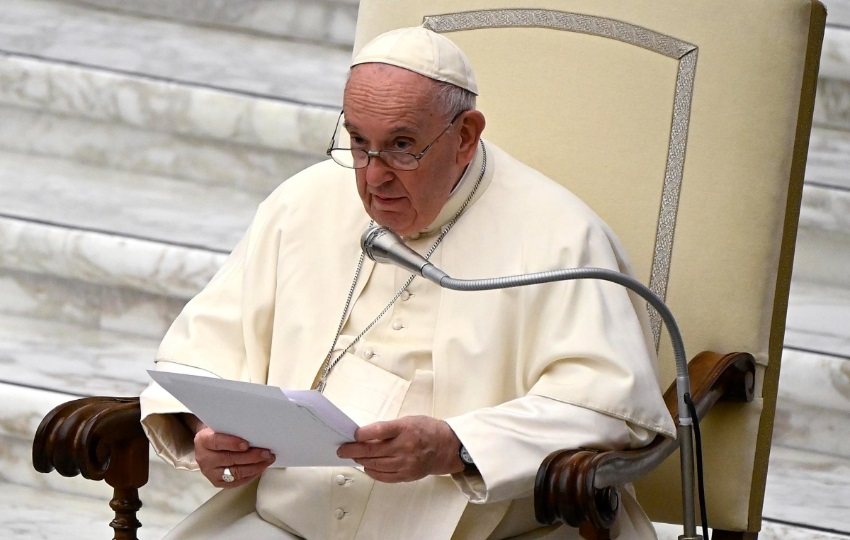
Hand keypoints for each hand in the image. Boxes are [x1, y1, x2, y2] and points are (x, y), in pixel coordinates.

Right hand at [190, 423, 275, 488]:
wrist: (207, 445)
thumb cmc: (218, 432)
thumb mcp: (221, 425)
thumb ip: (232, 428)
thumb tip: (255, 430)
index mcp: (203, 440)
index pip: (217, 442)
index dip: (232, 443)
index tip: (246, 444)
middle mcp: (204, 458)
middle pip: (229, 459)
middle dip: (251, 457)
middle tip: (266, 453)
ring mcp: (210, 472)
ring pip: (235, 472)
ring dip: (255, 467)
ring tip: (267, 460)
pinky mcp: (216, 482)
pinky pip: (236, 482)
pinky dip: (251, 476)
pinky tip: (260, 468)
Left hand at [336, 416, 463, 482]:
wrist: (446, 448)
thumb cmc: (427, 430)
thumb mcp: (408, 420)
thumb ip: (389, 428)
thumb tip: (366, 435)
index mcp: (405, 429)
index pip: (379, 431)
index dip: (362, 434)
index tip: (352, 435)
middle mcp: (405, 446)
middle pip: (373, 450)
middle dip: (354, 450)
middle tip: (342, 449)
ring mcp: (406, 463)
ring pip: (376, 464)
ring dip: (361, 460)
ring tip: (353, 457)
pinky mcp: (406, 475)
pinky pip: (384, 476)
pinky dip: (372, 472)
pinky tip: (366, 466)